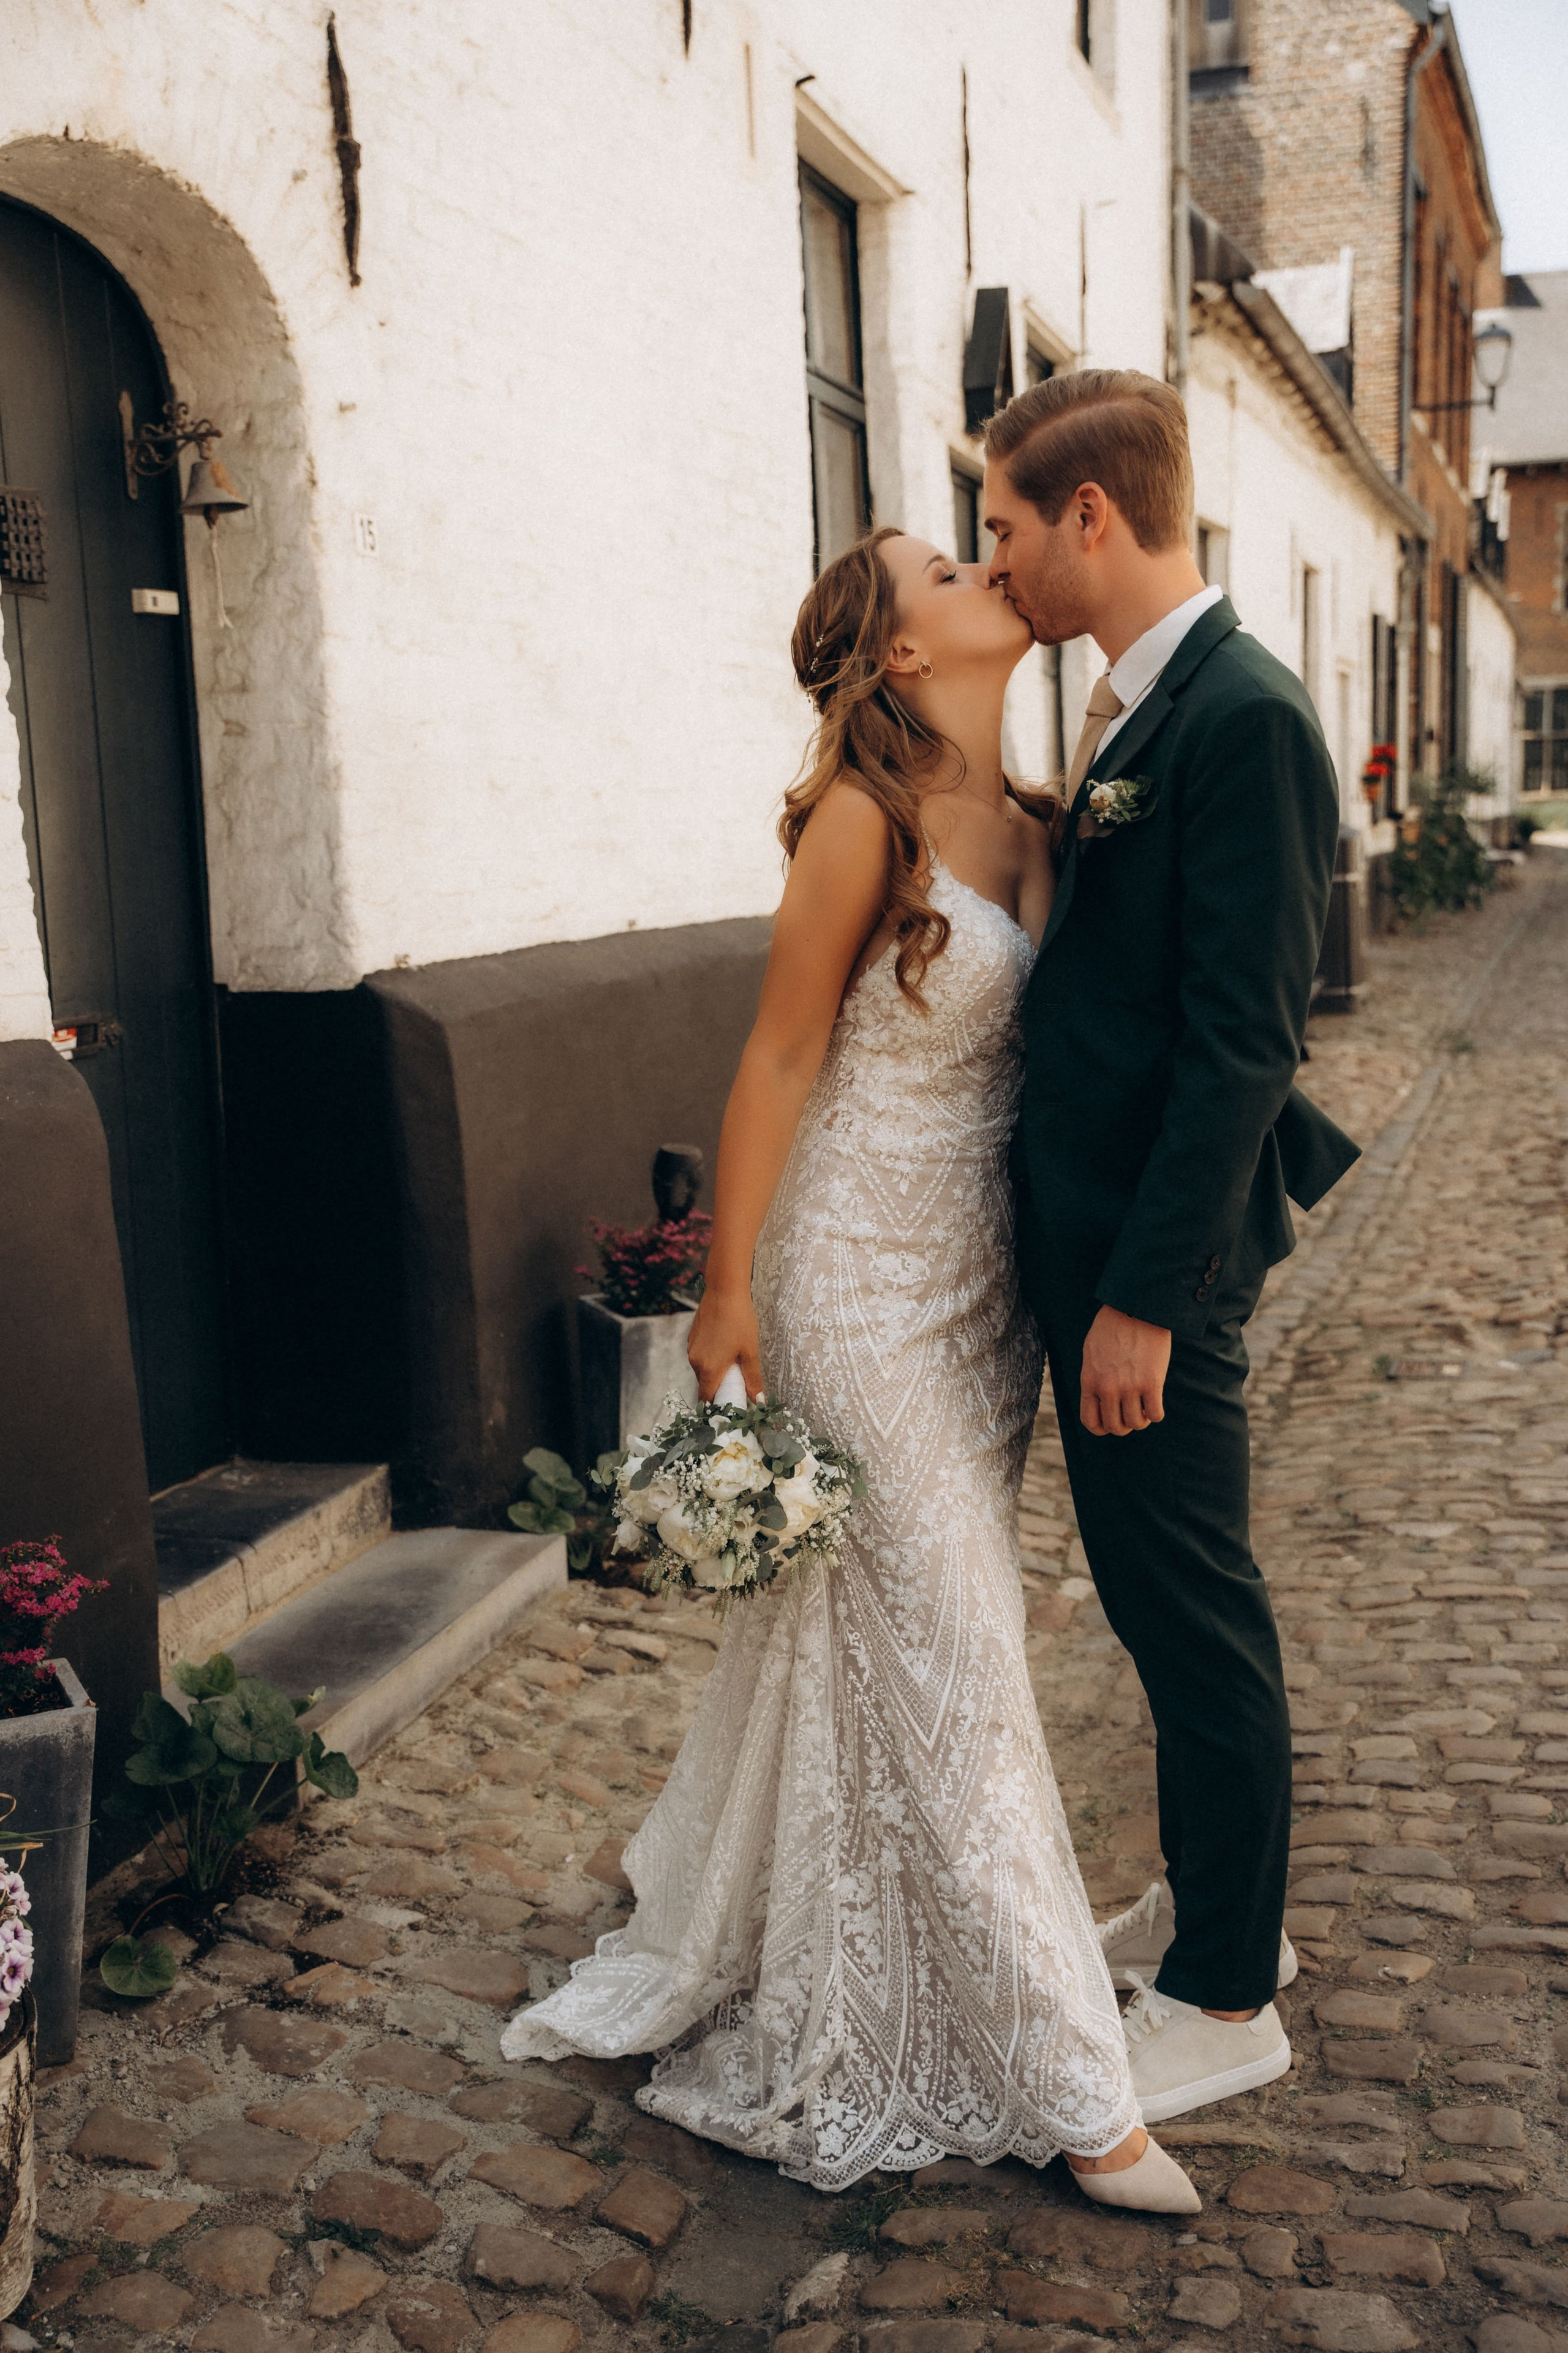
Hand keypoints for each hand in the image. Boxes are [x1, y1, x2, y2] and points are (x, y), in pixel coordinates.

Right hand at [687, 1286, 761, 1402]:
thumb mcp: (750, 1352)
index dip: (716, 1407)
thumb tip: (758, 1401)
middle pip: (705, 1385)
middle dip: (719, 1388)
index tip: (728, 1407)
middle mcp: (695, 1362)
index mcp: (709, 1369)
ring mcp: (691, 1349)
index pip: (706, 1399)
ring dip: (715, 1371)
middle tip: (737, 1384)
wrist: (724, 1291)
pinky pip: (700, 1356)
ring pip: (702, 1369)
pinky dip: (710, 1358)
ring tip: (733, 1362)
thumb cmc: (740, 1321)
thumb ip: (752, 1379)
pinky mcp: (692, 1338)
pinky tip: (725, 1346)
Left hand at [1080, 1305, 1170, 1436]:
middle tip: (1131, 1414)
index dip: (1102, 1428)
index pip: (1091, 1422)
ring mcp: (1130, 1387)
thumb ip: (1093, 1377)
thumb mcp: (1091, 1352)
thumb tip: (1099, 1399)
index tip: (1111, 1421)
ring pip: (1136, 1423)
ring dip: (1141, 1420)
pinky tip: (1155, 1403)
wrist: (1135, 1308)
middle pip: (1115, 1427)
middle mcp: (1108, 1388)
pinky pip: (1155, 1414)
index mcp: (1090, 1381)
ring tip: (1144, 1407)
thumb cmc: (1112, 1327)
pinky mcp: (1152, 1383)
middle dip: (1124, 1425)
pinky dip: (1156, 1414)